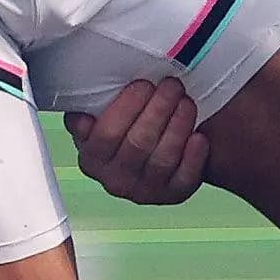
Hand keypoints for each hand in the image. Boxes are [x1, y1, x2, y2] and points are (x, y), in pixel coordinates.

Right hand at [64, 76, 207, 205]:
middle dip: (158, 109)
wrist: (150, 157)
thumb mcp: (98, 122)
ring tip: (186, 102)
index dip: (127, 107)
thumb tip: (80, 117)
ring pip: (163, 158)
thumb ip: (87, 117)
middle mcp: (116, 181)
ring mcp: (145, 191)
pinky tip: (199, 136)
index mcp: (92, 160)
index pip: (107, 134)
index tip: (143, 84)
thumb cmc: (124, 130)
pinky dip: (194, 157)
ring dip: (178, 126)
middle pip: (138, 143)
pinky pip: (185, 178)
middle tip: (172, 85)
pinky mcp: (173, 195)